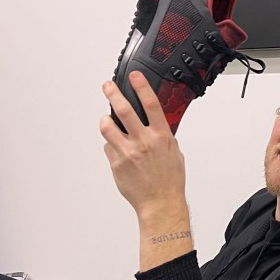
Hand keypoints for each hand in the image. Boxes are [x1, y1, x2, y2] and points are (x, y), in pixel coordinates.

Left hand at [100, 72, 192, 270]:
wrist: (160, 203)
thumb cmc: (169, 180)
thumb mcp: (174, 152)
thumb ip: (163, 136)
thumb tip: (156, 125)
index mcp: (161, 136)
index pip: (151, 104)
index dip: (142, 87)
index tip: (135, 76)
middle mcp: (143, 141)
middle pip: (124, 110)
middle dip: (113, 94)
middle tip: (108, 86)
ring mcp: (128, 152)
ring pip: (108, 127)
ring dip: (105, 120)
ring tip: (106, 119)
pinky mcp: (116, 163)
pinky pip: (108, 147)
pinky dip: (111, 144)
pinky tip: (118, 149)